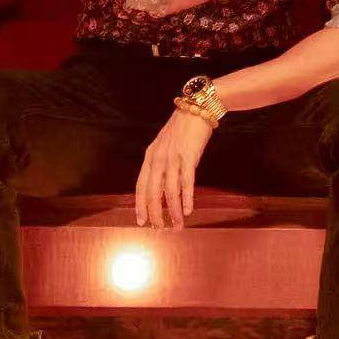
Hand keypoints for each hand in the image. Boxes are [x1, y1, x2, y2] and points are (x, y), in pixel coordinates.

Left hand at [135, 106, 212, 229]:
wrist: (197, 108)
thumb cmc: (182, 128)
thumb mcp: (164, 145)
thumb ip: (160, 163)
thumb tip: (161, 186)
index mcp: (150, 156)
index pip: (141, 186)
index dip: (140, 205)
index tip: (141, 221)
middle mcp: (159, 159)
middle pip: (153, 193)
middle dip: (156, 214)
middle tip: (161, 229)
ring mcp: (173, 158)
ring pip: (170, 191)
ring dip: (173, 211)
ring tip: (177, 225)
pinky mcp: (189, 157)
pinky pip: (186, 182)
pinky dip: (186, 198)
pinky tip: (188, 210)